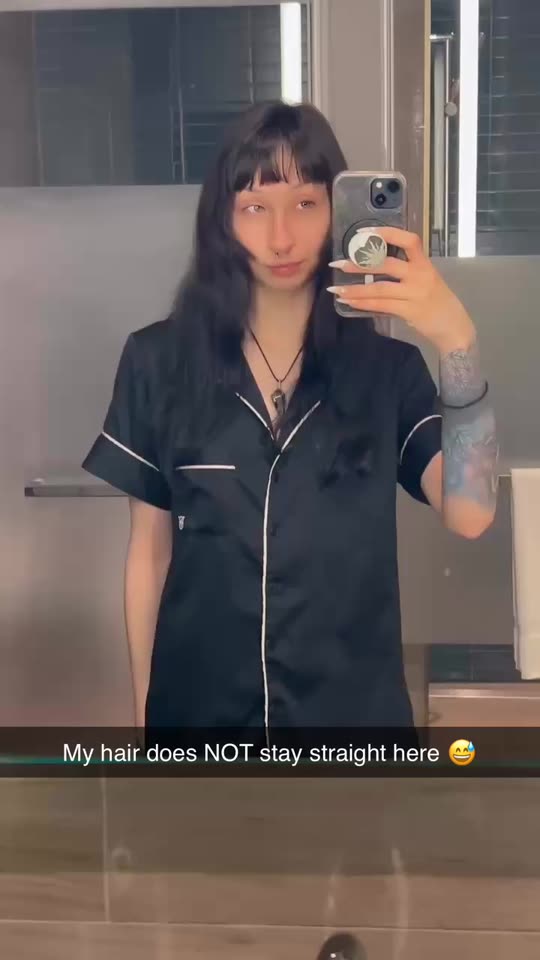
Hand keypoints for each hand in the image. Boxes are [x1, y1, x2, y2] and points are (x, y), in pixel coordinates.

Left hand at [328, 226, 475, 352]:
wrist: (454, 327)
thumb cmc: (438, 303)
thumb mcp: (427, 281)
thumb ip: (405, 273)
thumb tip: (373, 267)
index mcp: (425, 264)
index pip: (409, 240)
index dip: (387, 233)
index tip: (364, 232)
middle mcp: (420, 275)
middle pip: (387, 264)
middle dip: (359, 263)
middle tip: (338, 264)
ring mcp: (415, 293)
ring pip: (379, 287)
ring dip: (355, 288)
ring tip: (336, 289)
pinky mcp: (409, 311)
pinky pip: (381, 305)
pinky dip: (362, 303)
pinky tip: (349, 302)